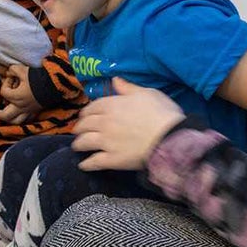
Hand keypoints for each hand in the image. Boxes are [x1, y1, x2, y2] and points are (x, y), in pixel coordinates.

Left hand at [0, 64, 41, 124]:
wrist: (55, 84)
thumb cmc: (37, 77)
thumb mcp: (22, 70)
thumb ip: (12, 70)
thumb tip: (8, 72)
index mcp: (16, 97)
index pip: (3, 92)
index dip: (5, 83)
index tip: (11, 77)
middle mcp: (21, 106)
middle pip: (5, 116)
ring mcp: (29, 110)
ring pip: (16, 121)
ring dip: (8, 119)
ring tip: (3, 115)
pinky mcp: (36, 111)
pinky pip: (27, 119)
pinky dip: (21, 118)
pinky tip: (19, 114)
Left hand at [70, 78, 184, 170]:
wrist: (169, 137)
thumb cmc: (162, 112)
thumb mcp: (147, 93)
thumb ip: (128, 88)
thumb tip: (114, 80)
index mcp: (112, 105)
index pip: (92, 107)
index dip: (86, 112)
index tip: (84, 115)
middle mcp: (104, 123)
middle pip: (85, 125)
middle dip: (79, 128)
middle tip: (78, 130)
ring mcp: (106, 142)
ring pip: (85, 142)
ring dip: (78, 144)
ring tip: (77, 146)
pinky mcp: (112, 160)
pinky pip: (94, 162)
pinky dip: (86, 164)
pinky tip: (83, 165)